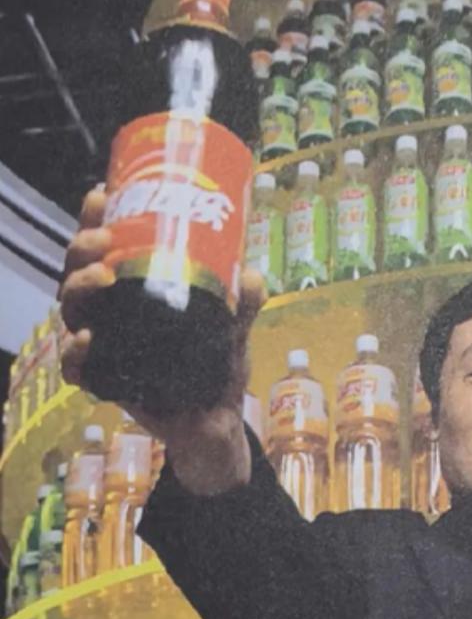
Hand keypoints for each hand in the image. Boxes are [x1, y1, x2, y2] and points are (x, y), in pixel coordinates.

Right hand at [59, 185, 267, 493]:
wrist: (217, 424)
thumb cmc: (216, 367)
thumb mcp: (234, 330)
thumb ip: (243, 305)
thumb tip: (251, 274)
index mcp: (136, 291)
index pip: (105, 249)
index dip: (94, 219)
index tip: (101, 193)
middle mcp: (114, 314)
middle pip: (80, 273)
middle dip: (82, 248)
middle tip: (104, 238)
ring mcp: (106, 347)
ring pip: (73, 312)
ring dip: (78, 289)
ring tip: (101, 277)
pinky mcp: (106, 382)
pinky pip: (77, 367)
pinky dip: (76, 353)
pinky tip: (87, 339)